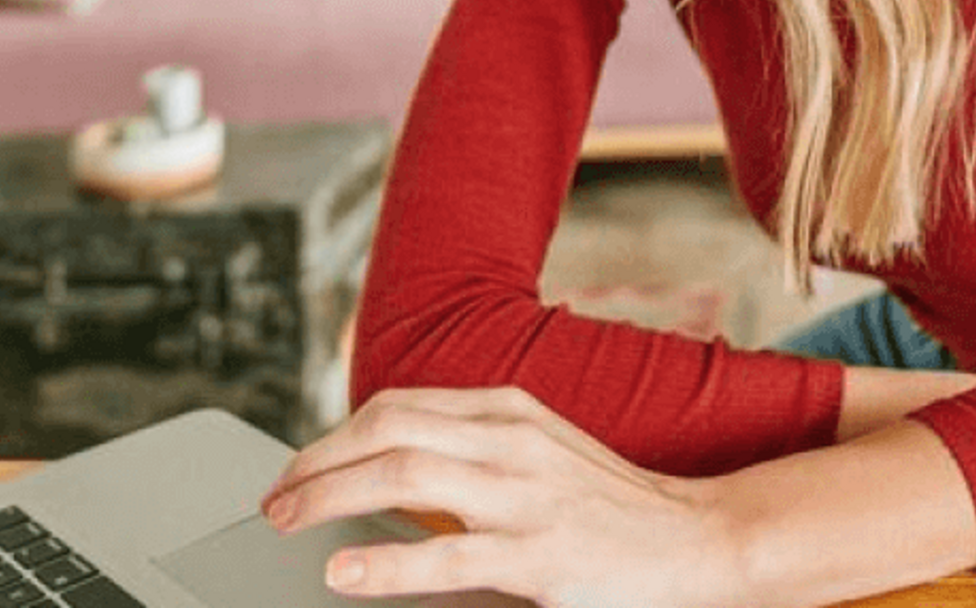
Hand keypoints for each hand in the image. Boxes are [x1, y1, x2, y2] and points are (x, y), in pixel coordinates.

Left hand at [259, 384, 746, 607]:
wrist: (702, 542)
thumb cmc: (615, 507)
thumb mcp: (543, 453)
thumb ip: (477, 451)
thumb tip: (392, 467)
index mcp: (509, 412)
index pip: (398, 406)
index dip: (335, 435)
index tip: (298, 467)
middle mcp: (511, 441)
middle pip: (386, 429)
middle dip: (316, 461)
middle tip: (273, 498)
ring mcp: (525, 497)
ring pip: (403, 474)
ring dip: (329, 495)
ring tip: (286, 521)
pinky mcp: (539, 557)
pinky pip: (446, 557)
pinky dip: (384, 561)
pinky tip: (343, 568)